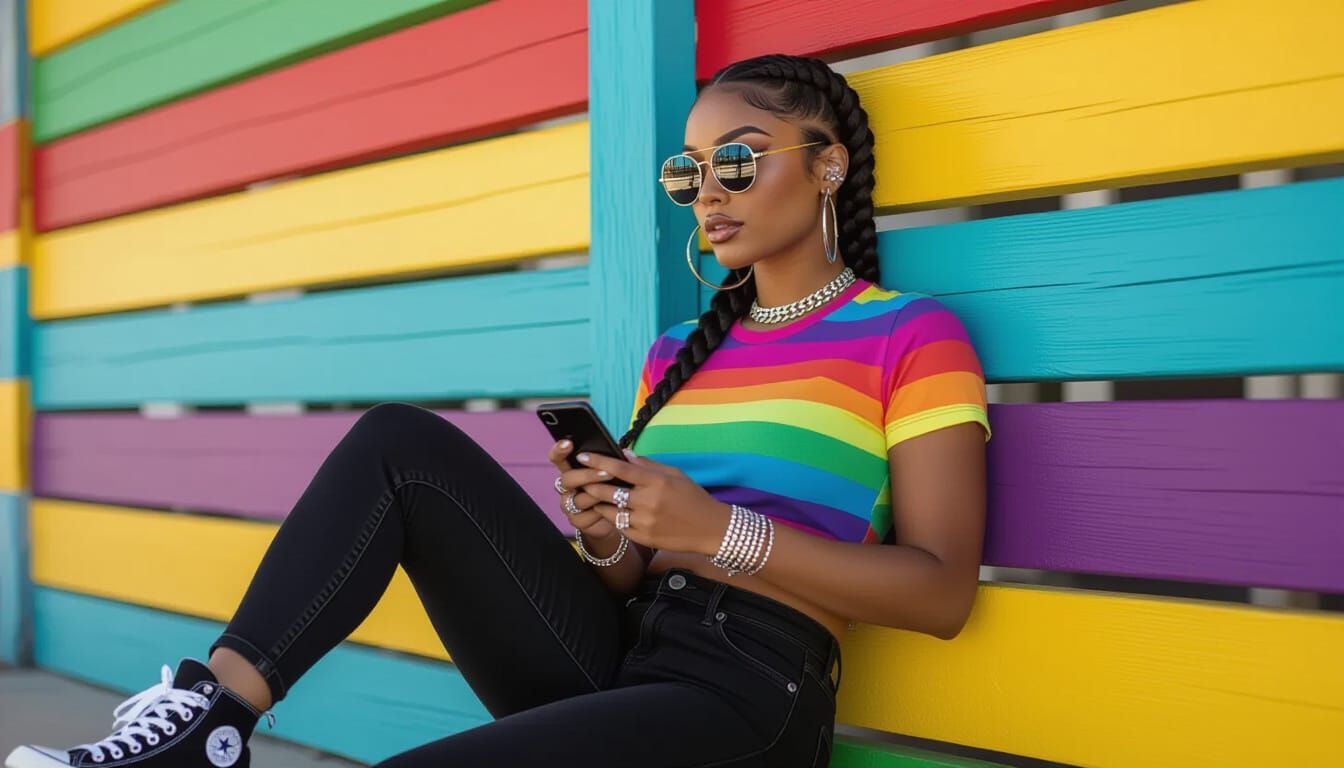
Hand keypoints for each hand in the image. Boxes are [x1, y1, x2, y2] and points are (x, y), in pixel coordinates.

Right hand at [547, 440, 620, 540]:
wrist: (613, 517)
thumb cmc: (611, 489)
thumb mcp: (613, 473)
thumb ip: (612, 462)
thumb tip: (624, 452)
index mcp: (571, 470)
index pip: (558, 458)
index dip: (560, 450)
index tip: (568, 443)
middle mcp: (566, 487)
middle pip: (567, 479)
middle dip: (587, 475)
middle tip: (607, 473)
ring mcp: (569, 505)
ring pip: (578, 499)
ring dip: (597, 494)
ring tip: (614, 491)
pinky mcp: (577, 521)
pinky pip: (585, 516)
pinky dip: (599, 512)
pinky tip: (611, 508)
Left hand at [572, 448, 729, 555]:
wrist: (711, 529)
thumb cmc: (693, 498)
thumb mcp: (675, 474)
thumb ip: (648, 464)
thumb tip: (623, 453)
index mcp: (657, 482)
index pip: (621, 468)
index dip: (598, 461)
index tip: (583, 456)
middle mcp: (649, 502)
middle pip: (609, 491)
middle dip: (591, 484)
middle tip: (580, 478)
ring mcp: (645, 522)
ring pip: (609, 511)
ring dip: (599, 502)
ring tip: (592, 495)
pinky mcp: (644, 538)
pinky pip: (620, 526)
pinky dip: (613, 517)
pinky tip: (612, 511)